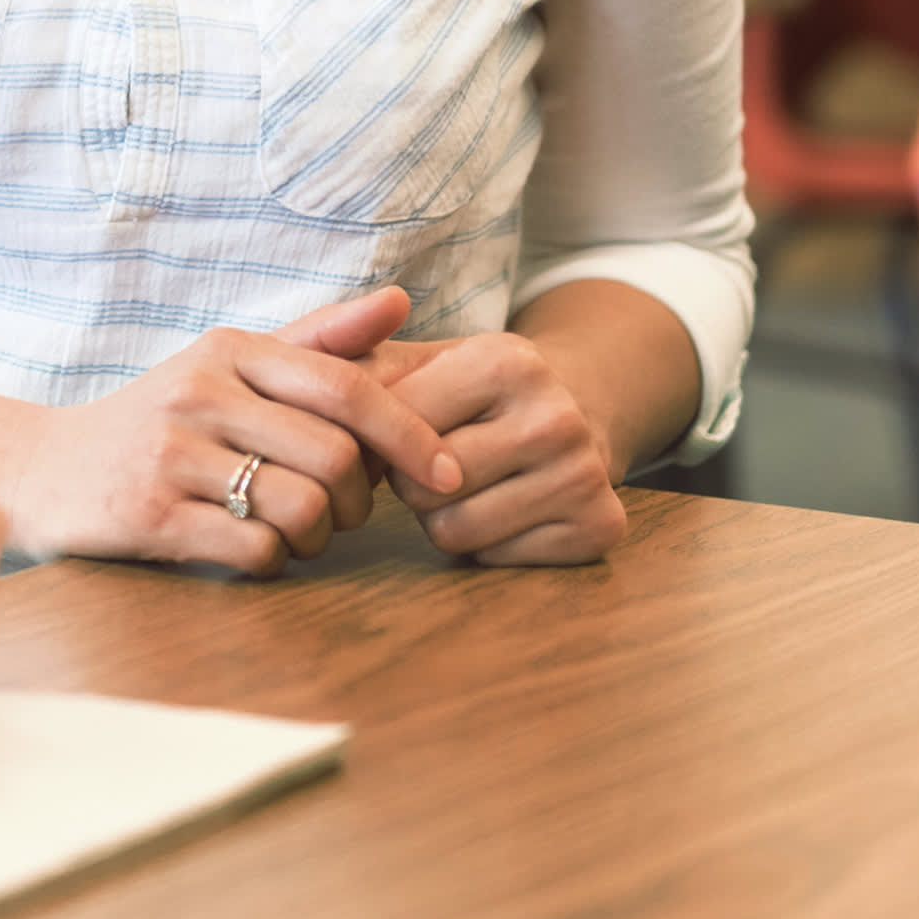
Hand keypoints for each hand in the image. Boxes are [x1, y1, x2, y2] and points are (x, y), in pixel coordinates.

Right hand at [0, 286, 461, 573]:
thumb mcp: (227, 365)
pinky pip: (255, 551)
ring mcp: (170, 454)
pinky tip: (245, 546)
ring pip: (301, 510)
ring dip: (315, 537)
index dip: (411, 434)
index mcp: (228, 349)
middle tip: (341, 512)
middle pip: (336, 458)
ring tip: (291, 531)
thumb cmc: (157, 419)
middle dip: (358, 500)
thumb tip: (402, 299)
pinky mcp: (149, 514)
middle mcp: (198, 392)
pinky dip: (269, 560)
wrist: (42, 468)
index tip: (446, 473)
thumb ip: (316, 339)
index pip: (346, 387)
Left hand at [367, 329, 628, 565]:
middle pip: (425, 488)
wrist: (575, 403)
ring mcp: (585, 474)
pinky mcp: (600, 525)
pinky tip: (503, 506)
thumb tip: (319, 388)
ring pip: (456, 529)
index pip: (399, 427)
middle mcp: (556, 416)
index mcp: (508, 361)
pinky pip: (496, 558)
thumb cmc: (473, 388)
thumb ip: (358, 363)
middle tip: (434, 463)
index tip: (395, 431)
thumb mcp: (421, 360)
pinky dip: (485, 542)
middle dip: (411, 483)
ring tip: (466, 484)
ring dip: (442, 517)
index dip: (383, 439)